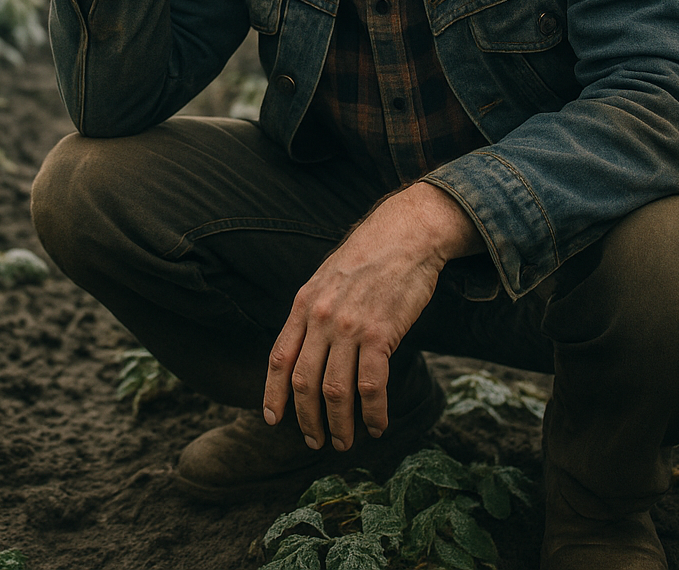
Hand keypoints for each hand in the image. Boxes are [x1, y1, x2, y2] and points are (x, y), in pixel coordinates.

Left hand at [262, 182, 481, 451]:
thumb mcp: (325, 279)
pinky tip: (377, 426)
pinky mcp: (380, 333)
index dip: (273, 393)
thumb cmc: (368, 257)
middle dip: (307, 419)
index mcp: (303, 305)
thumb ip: (313, 312)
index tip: (273, 419)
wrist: (405, 234)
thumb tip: (307, 349)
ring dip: (340, 424)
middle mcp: (320, 319)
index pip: (278, 358)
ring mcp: (348, 327)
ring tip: (345, 442)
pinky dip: (373, 412)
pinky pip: (372, 385)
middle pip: (304, 382)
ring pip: (335, 390)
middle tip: (316, 441)